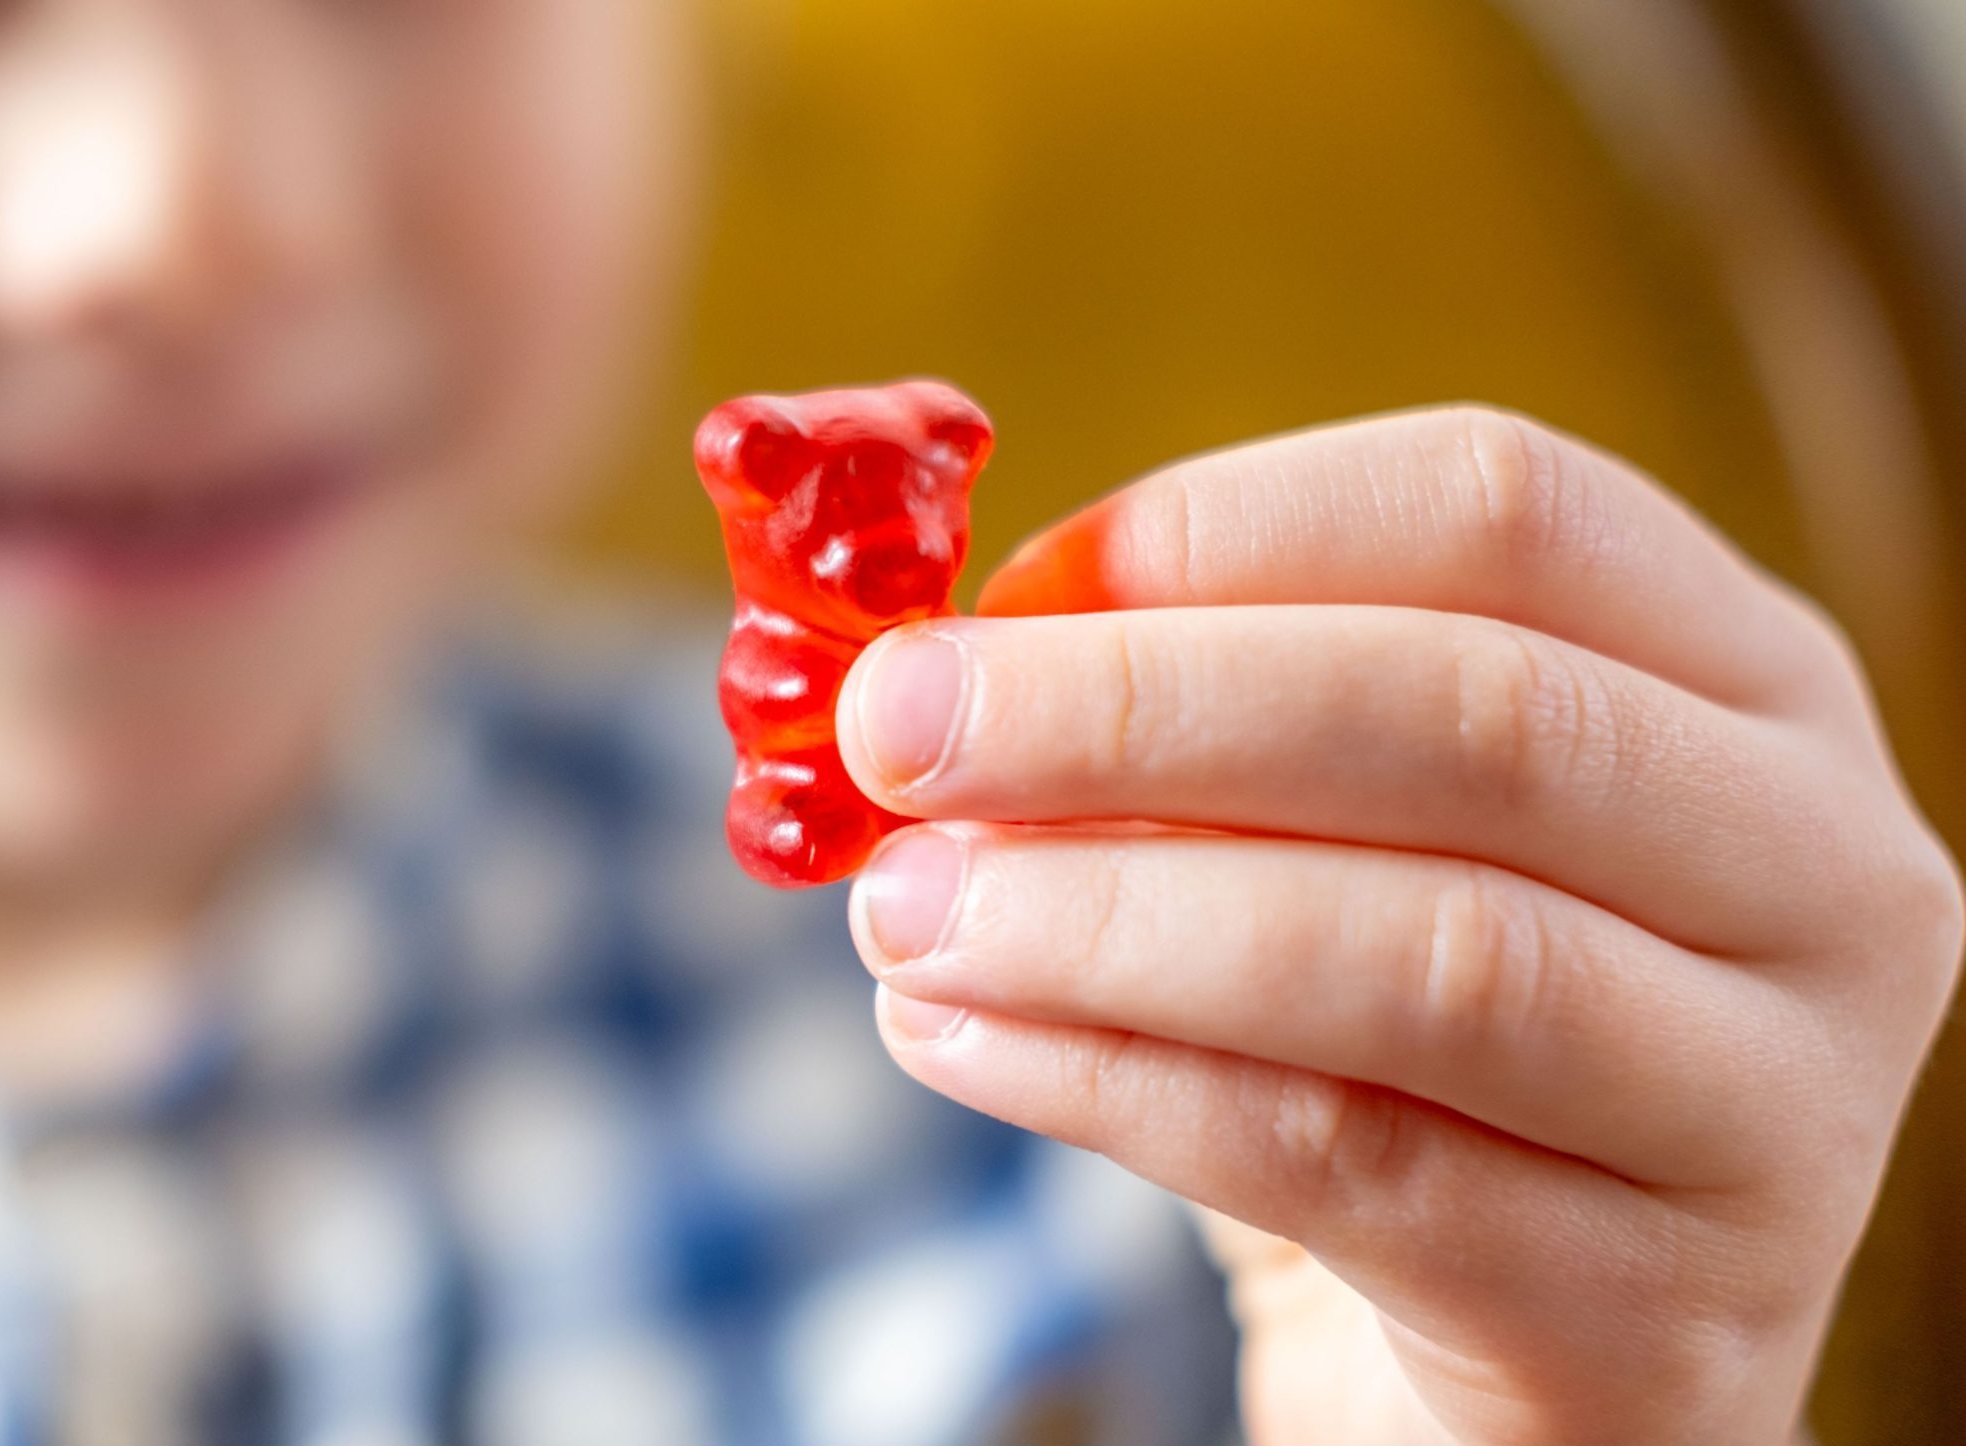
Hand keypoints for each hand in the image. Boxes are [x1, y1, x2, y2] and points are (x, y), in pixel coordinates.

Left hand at [835, 408, 1963, 1445]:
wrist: (1501, 1368)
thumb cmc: (1394, 1050)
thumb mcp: (1325, 845)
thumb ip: (1186, 734)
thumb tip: (941, 668)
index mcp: (1744, 684)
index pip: (1507, 511)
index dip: (1228, 526)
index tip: (1001, 585)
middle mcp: (1819, 871)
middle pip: (1476, 716)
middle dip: (1139, 709)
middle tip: (899, 732)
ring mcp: (1774, 1107)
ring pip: (1429, 956)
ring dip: (1112, 915)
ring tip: (906, 912)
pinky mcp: (1657, 1316)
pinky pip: (1353, 1166)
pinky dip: (1116, 1088)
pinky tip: (959, 1038)